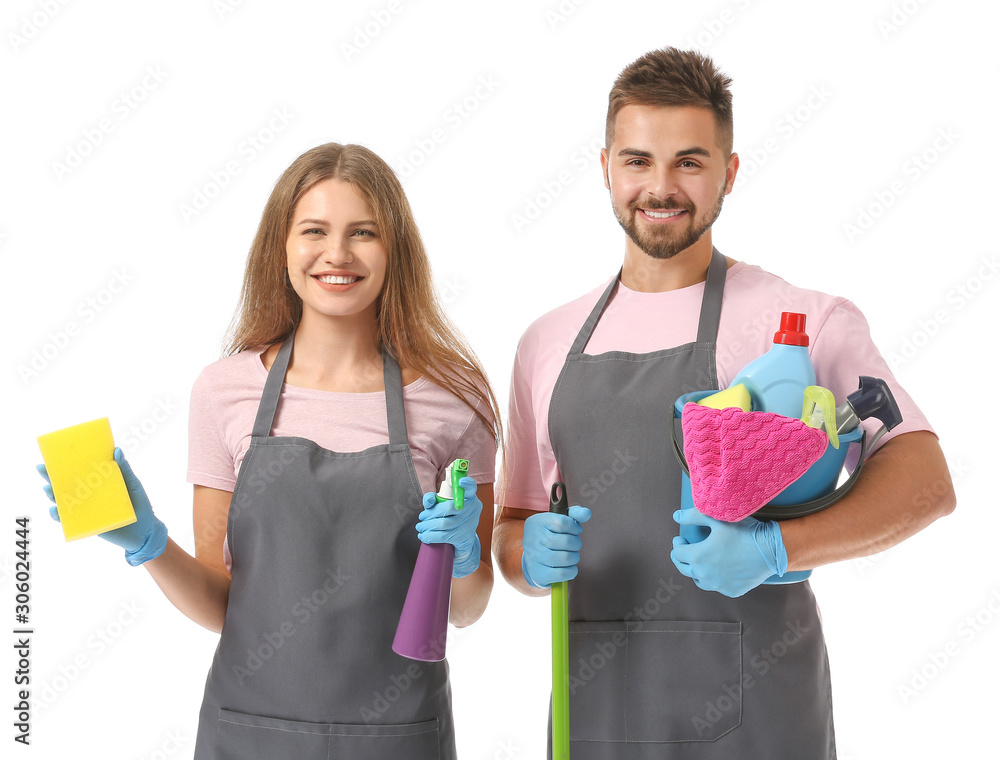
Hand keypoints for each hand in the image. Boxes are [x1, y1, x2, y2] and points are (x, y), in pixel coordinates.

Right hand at [37, 447, 167, 566]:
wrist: (146, 531)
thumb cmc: (140, 504)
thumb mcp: (133, 484)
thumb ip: (125, 469)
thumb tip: (116, 450)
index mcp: (98, 483)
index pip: (79, 471)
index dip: (64, 464)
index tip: (52, 455)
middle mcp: (89, 495)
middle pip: (66, 485)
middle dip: (51, 477)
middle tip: (41, 468)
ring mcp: (87, 510)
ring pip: (63, 502)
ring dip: (52, 495)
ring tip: (48, 489)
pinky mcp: (87, 524)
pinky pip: (68, 521)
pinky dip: (58, 516)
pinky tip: (55, 510)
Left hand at [415, 476, 483, 578]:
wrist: (464, 539)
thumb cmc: (452, 517)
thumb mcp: (445, 504)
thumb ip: (435, 499)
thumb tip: (429, 501)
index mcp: (469, 497)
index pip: (471, 487)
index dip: (467, 484)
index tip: (461, 481)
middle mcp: (473, 509)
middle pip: (450, 507)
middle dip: (431, 512)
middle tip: (422, 516)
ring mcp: (470, 524)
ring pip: (444, 523)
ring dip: (427, 525)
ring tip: (420, 526)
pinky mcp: (464, 538)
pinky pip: (443, 536)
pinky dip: (430, 536)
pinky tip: (423, 536)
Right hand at [521, 506, 591, 588]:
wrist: (532, 559)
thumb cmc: (549, 537)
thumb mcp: (558, 521)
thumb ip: (574, 514)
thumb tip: (586, 513)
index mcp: (537, 523)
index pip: (562, 523)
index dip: (574, 527)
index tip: (575, 530)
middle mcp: (532, 539)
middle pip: (567, 541)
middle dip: (576, 543)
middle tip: (573, 545)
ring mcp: (533, 558)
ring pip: (566, 558)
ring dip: (574, 557)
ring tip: (570, 556)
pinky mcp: (538, 574)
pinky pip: (562, 574)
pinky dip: (570, 571)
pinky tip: (567, 567)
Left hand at [670, 510, 786, 597]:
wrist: (770, 550)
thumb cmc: (744, 532)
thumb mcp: (716, 519)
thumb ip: (693, 516)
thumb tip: (676, 516)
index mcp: (698, 557)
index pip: (678, 553)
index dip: (677, 544)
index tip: (680, 539)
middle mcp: (705, 574)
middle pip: (684, 569)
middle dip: (680, 559)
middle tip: (681, 552)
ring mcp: (718, 585)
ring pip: (699, 580)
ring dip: (695, 571)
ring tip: (697, 563)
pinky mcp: (731, 591)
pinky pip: (717, 586)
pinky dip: (714, 579)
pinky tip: (717, 571)